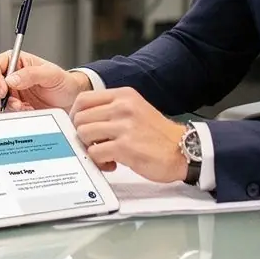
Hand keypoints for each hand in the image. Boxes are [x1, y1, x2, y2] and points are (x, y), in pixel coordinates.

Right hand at [0, 51, 91, 113]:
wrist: (71, 101)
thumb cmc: (63, 82)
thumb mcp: (51, 74)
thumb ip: (31, 74)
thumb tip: (11, 79)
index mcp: (15, 61)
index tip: (3, 89)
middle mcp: (9, 77)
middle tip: (13, 102)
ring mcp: (10, 93)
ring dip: (3, 106)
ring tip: (21, 108)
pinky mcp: (12, 108)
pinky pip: (1, 112)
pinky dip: (9, 114)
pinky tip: (24, 112)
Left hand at [71, 87, 186, 180]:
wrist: (183, 149)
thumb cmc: (158, 134)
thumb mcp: (135, 109)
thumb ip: (111, 109)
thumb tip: (82, 119)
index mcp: (124, 95)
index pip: (83, 99)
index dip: (76, 115)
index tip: (81, 126)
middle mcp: (123, 107)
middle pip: (80, 118)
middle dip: (83, 134)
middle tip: (95, 143)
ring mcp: (124, 127)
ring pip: (84, 134)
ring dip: (90, 148)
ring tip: (105, 153)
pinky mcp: (125, 147)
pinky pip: (95, 153)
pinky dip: (99, 162)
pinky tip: (112, 163)